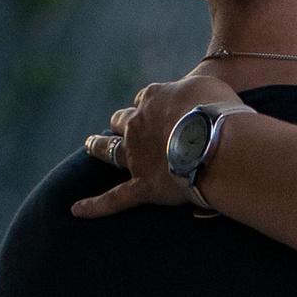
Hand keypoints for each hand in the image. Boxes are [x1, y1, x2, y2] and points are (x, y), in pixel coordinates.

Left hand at [70, 66, 238, 217]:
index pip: (145, 99)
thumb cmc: (219, 112)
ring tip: (90, 146)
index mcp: (154, 99)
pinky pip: (114, 199)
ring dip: (98, 146)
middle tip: (120, 127)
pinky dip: (94, 206)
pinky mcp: (142, 186)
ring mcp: (136, 156)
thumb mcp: (210, 86)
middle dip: (121, 123)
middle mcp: (138, 124)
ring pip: (109, 149)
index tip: (159, 112)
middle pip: (122, 121)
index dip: (149, 107)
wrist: (216, 143)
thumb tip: (199, 100)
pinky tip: (76, 211)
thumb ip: (197, 91)